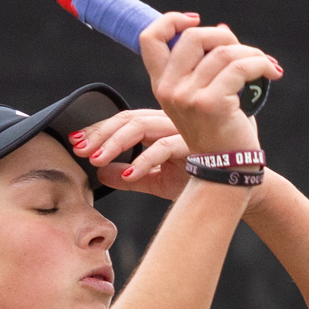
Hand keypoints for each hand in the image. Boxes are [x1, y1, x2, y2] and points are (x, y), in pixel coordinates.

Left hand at [70, 108, 191, 201]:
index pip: (124, 120)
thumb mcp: (157, 179)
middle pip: (129, 119)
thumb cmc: (198, 179)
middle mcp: (170, 121)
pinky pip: (165, 147)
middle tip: (80, 150)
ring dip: (116, 142)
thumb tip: (101, 175)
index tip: (75, 143)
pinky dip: (146, 160)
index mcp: (160, 126)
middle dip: (101, 133)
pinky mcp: (194, 144)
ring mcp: (183, 129)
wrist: (232, 189)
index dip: (99, 130)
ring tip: (96, 160)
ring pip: (142, 127)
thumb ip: (131, 176)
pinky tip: (129, 175)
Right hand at [136, 13, 279, 158]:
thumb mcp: (206, 95)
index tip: (195, 19)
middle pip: (193, 36)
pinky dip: (262, 65)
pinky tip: (273, 74)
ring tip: (266, 66)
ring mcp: (188, 96)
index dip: (171, 20)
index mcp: (162, 85)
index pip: (151, 38)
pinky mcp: (211, 103)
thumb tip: (223, 28)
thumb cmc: (221, 132)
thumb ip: (209, 63)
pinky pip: (241, 67)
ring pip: (223, 51)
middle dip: (225, 37)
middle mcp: (169, 89)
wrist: (226, 171)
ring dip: (252, 53)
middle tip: (246, 53)